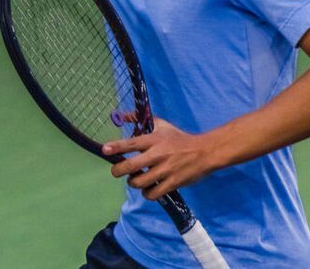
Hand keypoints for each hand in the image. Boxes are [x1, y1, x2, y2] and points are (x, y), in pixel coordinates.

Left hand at [103, 118, 218, 200]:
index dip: (116, 147)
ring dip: (133, 183)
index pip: (131, 143)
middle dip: (118, 171)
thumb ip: (140, 120)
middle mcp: (157, 154)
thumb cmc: (179, 138)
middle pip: (131, 166)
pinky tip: (148, 189)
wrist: (205, 152)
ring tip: (135, 180)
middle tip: (116, 171)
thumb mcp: (161, 124)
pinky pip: (153, 193)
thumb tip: (121, 115)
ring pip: (139, 182)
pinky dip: (147, 193)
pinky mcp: (173, 183)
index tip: (105, 150)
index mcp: (154, 139)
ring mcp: (165, 170)